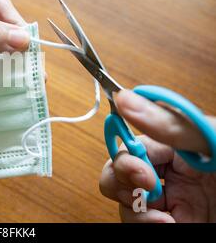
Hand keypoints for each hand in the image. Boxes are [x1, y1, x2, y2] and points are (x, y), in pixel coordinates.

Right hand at [99, 89, 215, 222]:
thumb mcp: (214, 142)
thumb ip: (170, 124)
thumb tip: (125, 99)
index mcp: (178, 144)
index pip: (133, 144)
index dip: (127, 157)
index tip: (142, 174)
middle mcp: (171, 172)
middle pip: (120, 172)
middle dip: (121, 181)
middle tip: (146, 192)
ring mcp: (173, 201)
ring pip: (126, 201)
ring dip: (134, 210)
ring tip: (162, 220)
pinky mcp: (175, 223)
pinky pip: (141, 222)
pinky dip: (144, 225)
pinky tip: (167, 226)